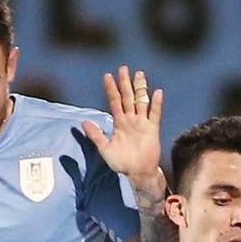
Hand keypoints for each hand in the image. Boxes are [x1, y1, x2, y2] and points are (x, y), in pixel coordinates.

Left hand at [82, 65, 163, 182]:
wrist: (137, 173)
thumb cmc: (121, 163)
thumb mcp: (105, 149)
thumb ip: (95, 135)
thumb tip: (83, 122)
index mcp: (119, 123)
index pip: (114, 101)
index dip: (111, 89)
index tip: (107, 76)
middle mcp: (131, 120)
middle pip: (128, 97)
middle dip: (125, 83)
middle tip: (123, 68)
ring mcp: (142, 123)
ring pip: (141, 101)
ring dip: (140, 88)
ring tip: (139, 74)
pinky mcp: (153, 129)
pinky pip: (155, 114)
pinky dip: (156, 104)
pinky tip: (157, 92)